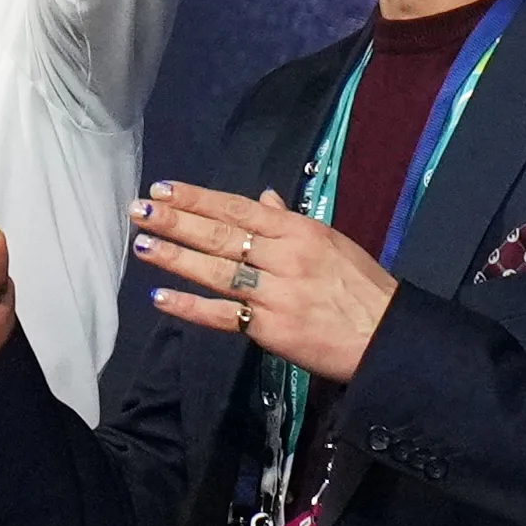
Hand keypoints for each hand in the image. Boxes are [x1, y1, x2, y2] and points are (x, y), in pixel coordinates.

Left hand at [133, 183, 395, 384]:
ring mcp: (277, 293)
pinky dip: (191, 307)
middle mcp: (285, 257)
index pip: (239, 208)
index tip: (164, 188)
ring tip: (142, 244)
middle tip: (138, 209)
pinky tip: (161, 298)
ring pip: (217, 271)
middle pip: (222, 235)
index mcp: (300, 230)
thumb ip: (290, 221)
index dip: (198, 198)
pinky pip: (223, 315)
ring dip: (176, 257)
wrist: (386, 336)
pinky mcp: (272, 329)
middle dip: (177, 221)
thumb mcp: (331, 242)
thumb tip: (263, 197)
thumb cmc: (361, 288)